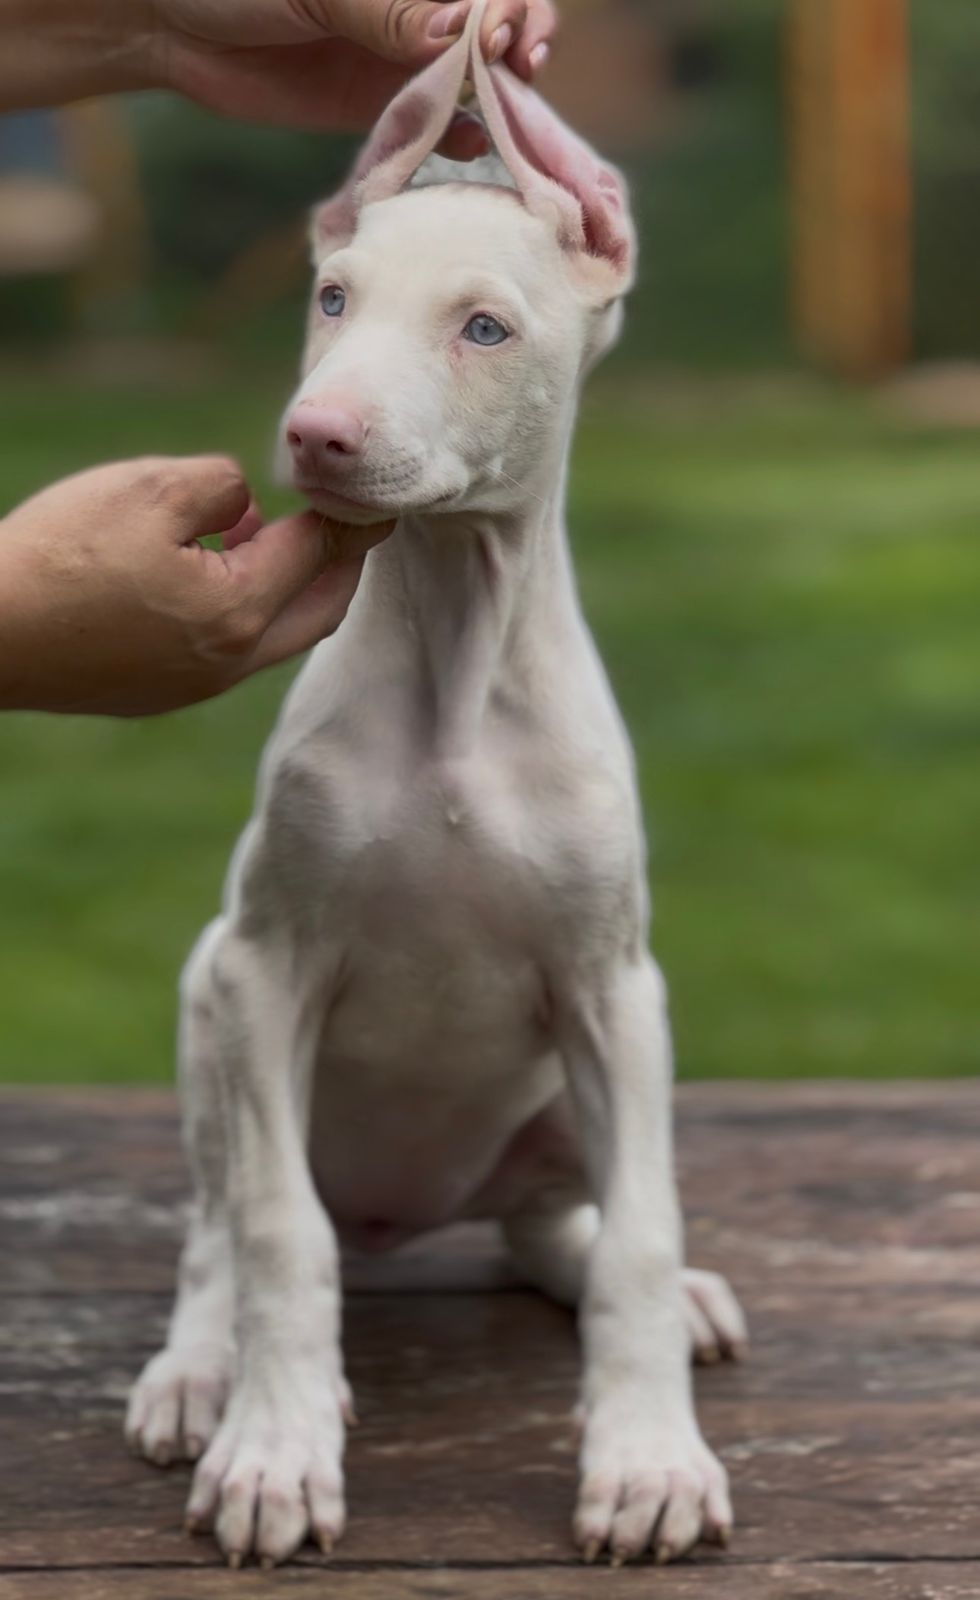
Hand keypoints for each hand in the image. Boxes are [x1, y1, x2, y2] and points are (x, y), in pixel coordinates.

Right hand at [0, 456, 390, 716]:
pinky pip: (232, 651)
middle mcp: (231, 661)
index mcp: (238, 609)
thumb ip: (221, 486)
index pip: (317, 553)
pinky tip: (216, 574)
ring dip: (290, 588)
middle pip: (319, 611)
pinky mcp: (162, 694)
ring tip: (270, 537)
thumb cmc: (61, 554)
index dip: (348, 517)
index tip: (377, 497)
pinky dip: (248, 611)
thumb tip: (248, 509)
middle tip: (355, 525)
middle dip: (343, 565)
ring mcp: (196, 686)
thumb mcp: (148, 490)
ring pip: (276, 636)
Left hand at [152, 0, 557, 139]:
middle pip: (502, 24)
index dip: (513, 7)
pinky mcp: (384, 108)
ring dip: (502, 98)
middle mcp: (421, 8)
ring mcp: (407, 57)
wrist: (171, 21)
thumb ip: (389, 10)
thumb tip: (463, 31)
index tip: (499, 39)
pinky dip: (460, 137)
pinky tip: (466, 146)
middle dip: (522, 45)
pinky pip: (439, 125)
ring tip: (501, 118)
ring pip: (480, 77)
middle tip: (517, 74)